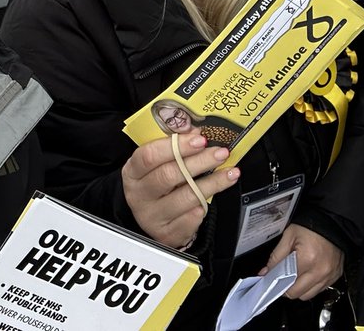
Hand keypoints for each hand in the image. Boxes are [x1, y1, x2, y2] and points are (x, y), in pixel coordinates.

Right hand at [121, 134, 239, 248]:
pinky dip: (203, 208)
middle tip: (221, 153)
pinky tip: (212, 199)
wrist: (152, 215)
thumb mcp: (159, 161)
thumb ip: (174, 144)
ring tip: (231, 173)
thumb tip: (196, 130)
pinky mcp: (166, 234)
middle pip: (169, 175)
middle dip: (200, 162)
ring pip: (185, 197)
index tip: (200, 139)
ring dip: (212, 183)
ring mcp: (151, 217)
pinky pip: (190, 219)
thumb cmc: (157, 181)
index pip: (149, 156)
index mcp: (133, 172)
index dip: (176, 146)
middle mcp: (138, 195)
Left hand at [260, 223, 342, 299]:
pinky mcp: (335, 276)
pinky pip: (320, 290)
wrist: (331, 221)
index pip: (286, 283)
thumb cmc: (311, 226)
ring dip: (299, 289)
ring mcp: (329, 275)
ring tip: (296, 274)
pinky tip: (308, 273)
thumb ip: (276, 256)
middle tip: (282, 278)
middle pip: (297, 293)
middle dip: (286, 288)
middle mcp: (320, 271)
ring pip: (308, 295)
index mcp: (307, 259)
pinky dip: (311, 285)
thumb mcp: (289, 236)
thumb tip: (265, 272)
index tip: (272, 279)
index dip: (276, 283)